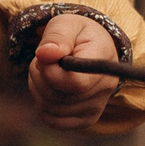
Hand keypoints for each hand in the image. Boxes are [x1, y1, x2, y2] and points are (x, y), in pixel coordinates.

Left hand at [27, 13, 119, 129]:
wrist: (91, 47)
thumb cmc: (76, 34)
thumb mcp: (66, 24)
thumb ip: (56, 36)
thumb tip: (45, 54)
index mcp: (104, 61)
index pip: (75, 83)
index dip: (50, 73)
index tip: (43, 57)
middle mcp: (106, 88)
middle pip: (58, 97)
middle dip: (40, 77)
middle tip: (43, 60)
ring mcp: (97, 106)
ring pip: (51, 109)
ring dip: (38, 89)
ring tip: (46, 72)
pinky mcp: (87, 119)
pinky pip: (54, 121)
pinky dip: (43, 106)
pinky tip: (48, 89)